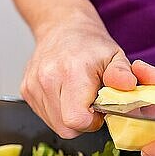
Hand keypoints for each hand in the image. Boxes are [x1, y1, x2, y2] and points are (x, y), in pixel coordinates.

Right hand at [20, 17, 136, 138]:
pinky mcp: (26, 90)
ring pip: (54, 124)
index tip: (99, 110)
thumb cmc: (89, 45)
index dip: (91, 122)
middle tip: (90, 104)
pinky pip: (45, 116)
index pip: (76, 120)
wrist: (61, 27)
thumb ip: (122, 74)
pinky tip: (64, 94)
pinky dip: (57, 111)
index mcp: (72, 72)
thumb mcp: (115, 56)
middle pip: (65, 128)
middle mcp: (47, 79)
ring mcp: (33, 86)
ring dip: (68, 117)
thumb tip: (128, 85)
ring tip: (77, 96)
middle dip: (81, 123)